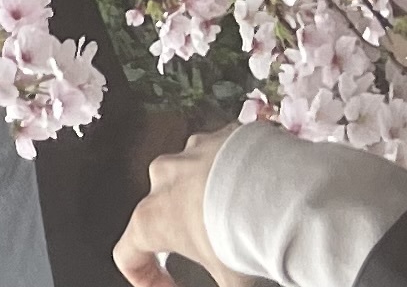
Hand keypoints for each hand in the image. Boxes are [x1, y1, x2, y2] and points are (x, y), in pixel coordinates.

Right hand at [114, 123, 250, 286]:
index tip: (169, 286)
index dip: (146, 278)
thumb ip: (220, 283)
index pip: (128, 255)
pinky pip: (220, 155)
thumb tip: (228, 285)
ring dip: (208, 197)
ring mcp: (191, 152)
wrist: (278, 191)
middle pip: (162, 210)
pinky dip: (231, 171)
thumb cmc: (242, 234)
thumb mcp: (230, 280)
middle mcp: (164, 179)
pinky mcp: (221, 134)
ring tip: (239, 217)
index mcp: (152, 218)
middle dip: (184, 230)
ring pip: (191, 177)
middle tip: (213, 250)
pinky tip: (254, 190)